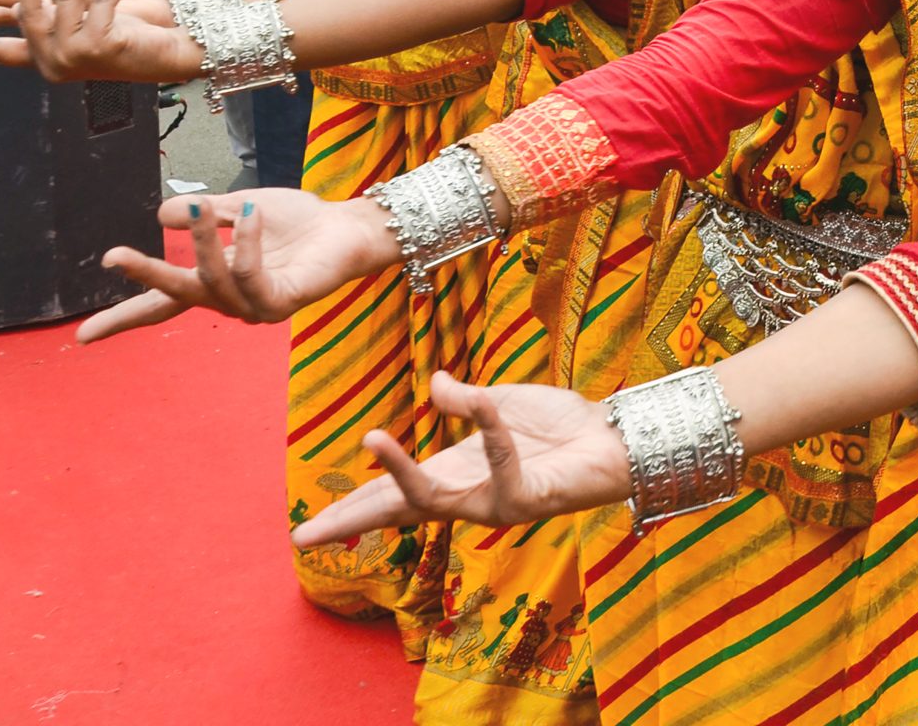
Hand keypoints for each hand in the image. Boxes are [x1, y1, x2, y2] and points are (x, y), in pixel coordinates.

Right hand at [0, 0, 202, 83]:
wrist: (172, 50)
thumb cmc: (131, 29)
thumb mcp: (88, 8)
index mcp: (44, 58)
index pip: (0, 52)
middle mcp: (53, 64)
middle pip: (27, 11)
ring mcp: (75, 58)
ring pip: (68, 0)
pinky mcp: (101, 49)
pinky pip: (100, 4)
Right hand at [74, 191, 404, 342]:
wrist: (345, 225)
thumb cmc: (295, 222)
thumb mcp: (239, 207)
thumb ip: (203, 214)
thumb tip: (160, 215)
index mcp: (213, 282)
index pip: (161, 305)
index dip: (122, 321)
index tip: (82, 338)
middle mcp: (229, 301)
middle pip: (174, 297)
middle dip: (144, 275)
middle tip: (112, 255)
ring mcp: (254, 307)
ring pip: (211, 281)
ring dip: (205, 242)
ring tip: (206, 208)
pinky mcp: (280, 304)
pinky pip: (250, 276)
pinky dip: (247, 242)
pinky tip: (255, 214)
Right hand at [290, 371, 630, 546]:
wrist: (614, 437)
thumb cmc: (558, 427)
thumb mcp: (500, 402)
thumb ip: (465, 398)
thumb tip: (432, 383)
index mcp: (454, 473)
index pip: (391, 497)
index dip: (350, 512)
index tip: (303, 531)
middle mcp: (467, 494)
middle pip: (398, 512)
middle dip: (353, 520)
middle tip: (304, 534)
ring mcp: (494, 503)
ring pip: (437, 498)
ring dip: (401, 470)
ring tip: (369, 438)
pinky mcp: (527, 500)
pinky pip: (500, 465)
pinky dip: (490, 432)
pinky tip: (479, 403)